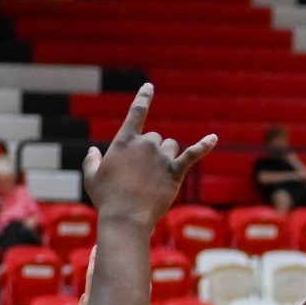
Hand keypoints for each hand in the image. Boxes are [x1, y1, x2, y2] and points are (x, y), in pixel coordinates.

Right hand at [81, 84, 216, 230]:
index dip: (143, 98)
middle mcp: (145, 144)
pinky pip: (193, 155)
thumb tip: (93, 152)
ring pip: (171, 147)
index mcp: (124, 141)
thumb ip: (91, 162)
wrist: (126, 218)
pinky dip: (204, 146)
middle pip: (156, 138)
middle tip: (142, 175)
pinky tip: (214, 139)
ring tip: (156, 178)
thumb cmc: (107, 199)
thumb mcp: (92, 178)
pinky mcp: (175, 172)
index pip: (136, 113)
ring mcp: (161, 157)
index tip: (150, 87)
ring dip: (167, 157)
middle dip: (151, 152)